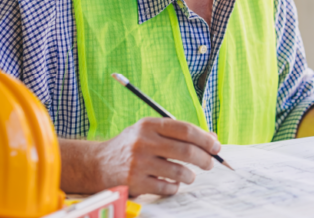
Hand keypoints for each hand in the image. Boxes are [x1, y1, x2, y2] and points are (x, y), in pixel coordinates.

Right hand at [93, 118, 219, 195]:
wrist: (97, 164)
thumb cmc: (132, 146)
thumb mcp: (151, 132)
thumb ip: (179, 133)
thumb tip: (212, 138)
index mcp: (149, 125)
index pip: (185, 129)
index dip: (205, 139)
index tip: (216, 146)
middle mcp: (143, 142)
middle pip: (186, 151)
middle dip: (204, 159)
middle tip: (210, 164)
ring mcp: (138, 163)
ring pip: (179, 172)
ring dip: (190, 176)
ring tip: (190, 176)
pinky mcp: (135, 182)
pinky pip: (167, 188)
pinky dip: (175, 187)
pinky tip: (173, 184)